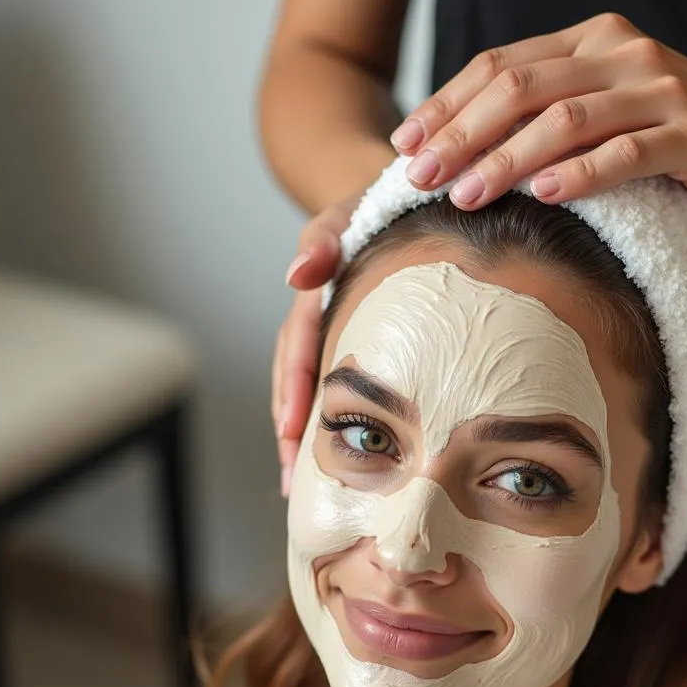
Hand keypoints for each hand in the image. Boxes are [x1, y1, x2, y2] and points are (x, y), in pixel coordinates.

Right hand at [274, 193, 360, 495]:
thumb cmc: (374, 209)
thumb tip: (295, 275)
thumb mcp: (346, 214)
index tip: (293, 433)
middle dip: (288, 432)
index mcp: (312, 299)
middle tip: (291, 482)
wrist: (397, 202)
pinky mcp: (345, 343)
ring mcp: (328, 334)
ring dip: (299, 436)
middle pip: (291, 382)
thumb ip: (322, 240)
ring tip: (298, 484)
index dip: (294, 392)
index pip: (296, 350)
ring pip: (306, 391)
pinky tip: (328, 454)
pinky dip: (324, 420)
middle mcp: (314, 321)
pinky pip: (328, 386)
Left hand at [389, 12, 686, 225]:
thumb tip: (475, 153)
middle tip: (418, 176)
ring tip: (463, 196)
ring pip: (565, 119)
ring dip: (506, 157)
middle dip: (461, 132)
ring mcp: (660, 90)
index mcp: (594, 42)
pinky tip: (541, 196)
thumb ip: (556, 117)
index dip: (447, 104)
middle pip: (521, 87)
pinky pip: (626, 153)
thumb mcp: (613, 114)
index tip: (406, 147)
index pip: (502, 67)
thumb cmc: (681, 142)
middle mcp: (622, 54)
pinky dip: (579, 174)